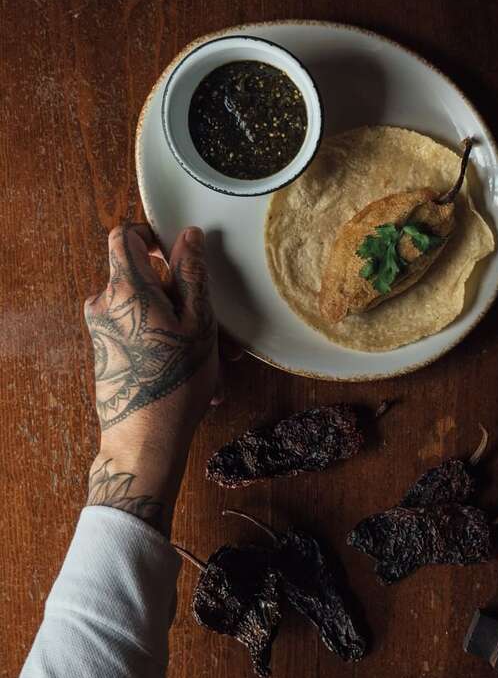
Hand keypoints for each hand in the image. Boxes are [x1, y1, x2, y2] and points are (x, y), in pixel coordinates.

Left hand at [83, 223, 217, 534]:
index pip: (125, 236)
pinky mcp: (107, 350)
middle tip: (216, 326)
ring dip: (181, 324)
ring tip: (214, 358)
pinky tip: (197, 373)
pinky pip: (139, 330)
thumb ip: (192, 273)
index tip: (177, 255)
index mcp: (126, 289)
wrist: (143, 441)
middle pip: (142, 276)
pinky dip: (167, 342)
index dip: (152, 236)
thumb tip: (189, 236)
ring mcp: (102, 329)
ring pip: (146, 308)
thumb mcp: (199, 322)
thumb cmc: (175, 382)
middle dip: (182, 295)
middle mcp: (104, 304)